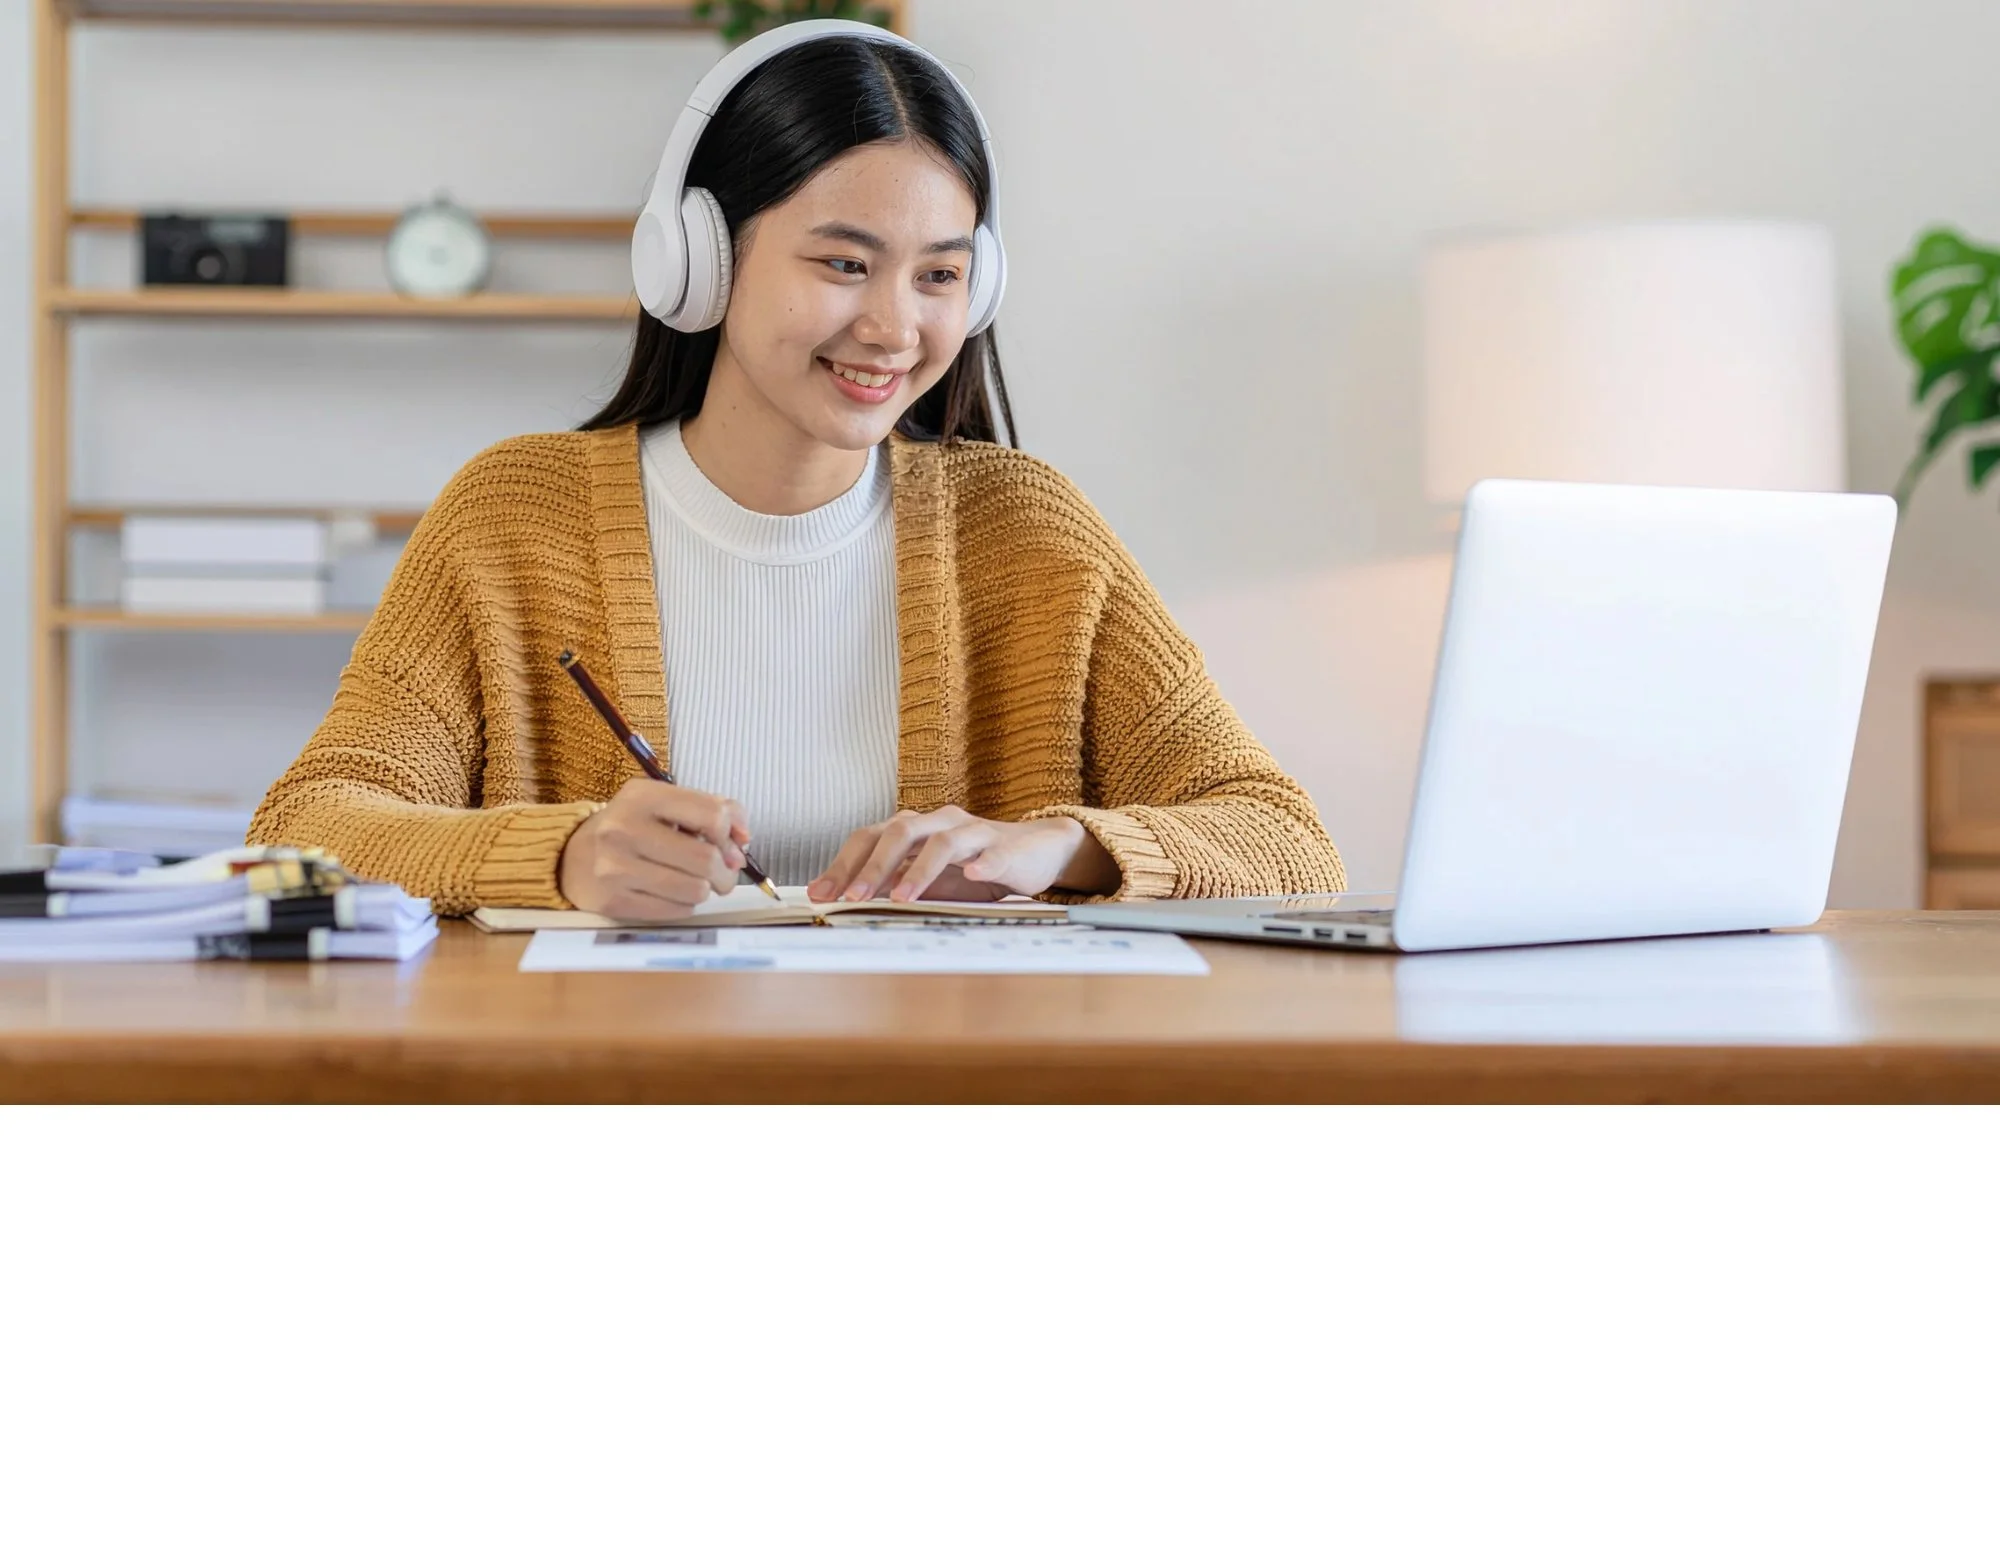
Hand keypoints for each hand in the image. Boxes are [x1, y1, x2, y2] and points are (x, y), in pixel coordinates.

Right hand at [558, 777, 747, 920]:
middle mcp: (624, 828)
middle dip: (725, 872)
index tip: (731, 844)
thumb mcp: (665, 804)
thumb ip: (712, 809)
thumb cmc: (632, 827)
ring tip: (696, 883)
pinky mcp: (612, 901)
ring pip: (694, 890)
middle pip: (705, 859)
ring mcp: (615, 867)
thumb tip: (743, 840)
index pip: (712, 815)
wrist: (571, 856)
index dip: (731, 834)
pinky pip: (675, 911)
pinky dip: (684, 905)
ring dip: (705, 890)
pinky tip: (672, 893)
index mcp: (643, 796)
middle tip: (722, 874)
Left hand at [807, 805, 1119, 903]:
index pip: (869, 838)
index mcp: (914, 828)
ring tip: (901, 898)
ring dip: (919, 870)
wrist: (1037, 851)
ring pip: (942, 842)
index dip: (843, 865)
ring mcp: (974, 831)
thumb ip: (891, 884)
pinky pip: (992, 853)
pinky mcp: (1007, 847)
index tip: (820, 895)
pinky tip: (973, 876)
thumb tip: (843, 901)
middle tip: (851, 898)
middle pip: (899, 832)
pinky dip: (982, 863)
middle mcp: (939, 822)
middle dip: (872, 867)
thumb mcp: (928, 879)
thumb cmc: (974, 866)